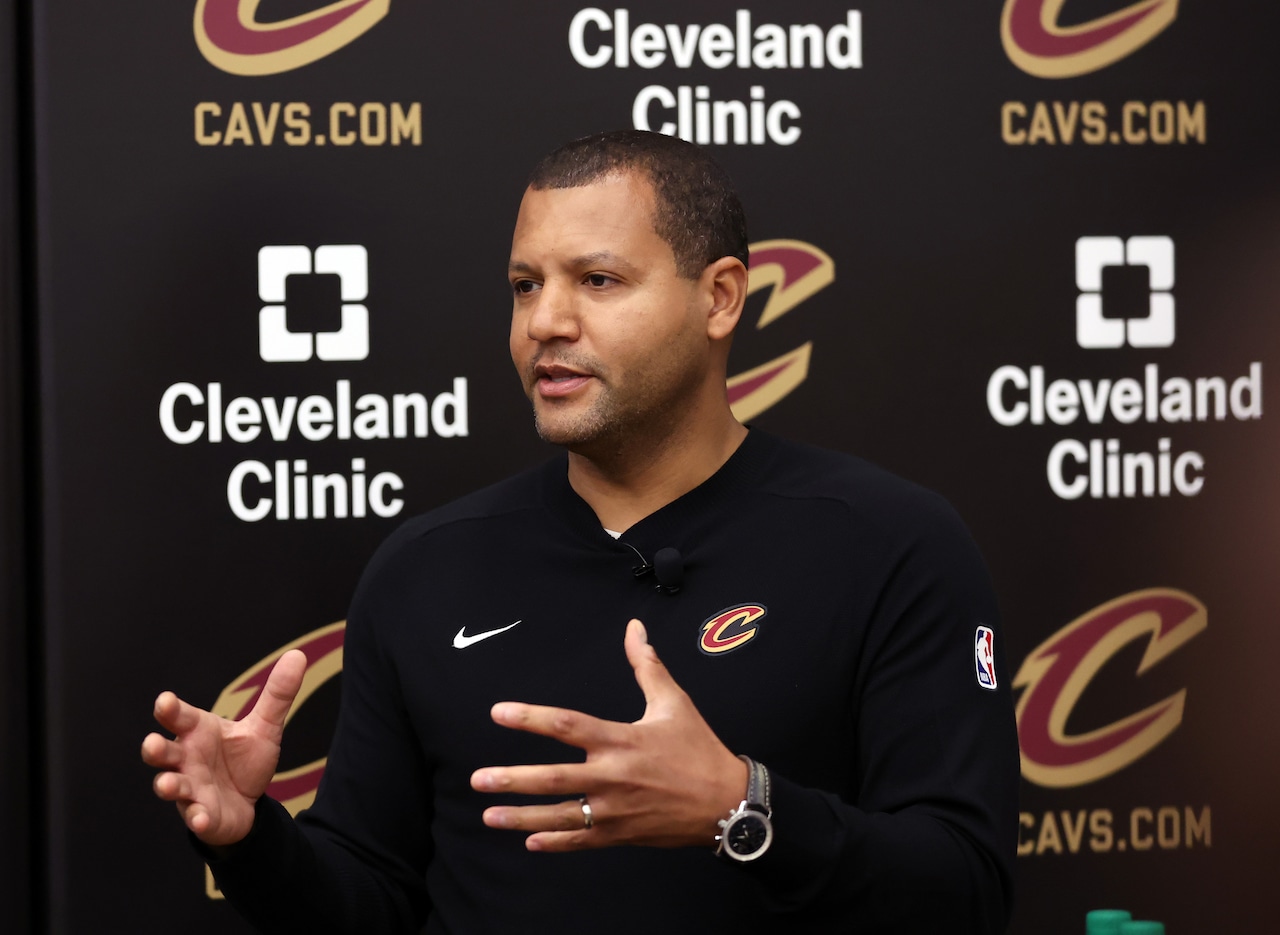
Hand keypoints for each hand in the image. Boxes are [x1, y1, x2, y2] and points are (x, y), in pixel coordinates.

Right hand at [141, 649, 306, 847]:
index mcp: (198, 731)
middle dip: (155, 748)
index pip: (179, 716)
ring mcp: (189, 788)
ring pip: (170, 784)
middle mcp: (186, 758)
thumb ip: (277, 695)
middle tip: (153, 743)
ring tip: (168, 784)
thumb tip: (298, 655)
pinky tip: (203, 817)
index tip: (165, 701)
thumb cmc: (243, 760)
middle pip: (162, 752)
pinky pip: (194, 816)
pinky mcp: (199, 814)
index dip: (170, 709)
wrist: (247, 802)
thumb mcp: (264, 727)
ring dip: (167, 784)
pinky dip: (197, 816)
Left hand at [470, 619, 747, 851]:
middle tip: (477, 779)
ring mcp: (615, 810)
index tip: (499, 713)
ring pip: (560, 816)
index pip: (566, 725)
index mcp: (621, 740)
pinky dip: (554, 842)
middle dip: (511, 780)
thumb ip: (646, 665)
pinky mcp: (621, 834)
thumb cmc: (698, 750)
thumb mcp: (673, 703)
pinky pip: (581, 840)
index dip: (530, 718)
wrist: (727, 803)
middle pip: (552, 779)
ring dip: (521, 817)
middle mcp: (613, 777)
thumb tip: (634, 629)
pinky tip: (529, 841)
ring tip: (488, 815)